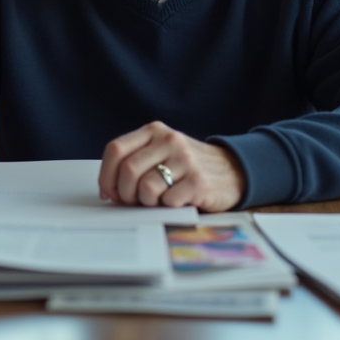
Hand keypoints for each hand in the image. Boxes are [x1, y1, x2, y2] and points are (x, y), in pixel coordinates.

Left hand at [98, 121, 244, 212]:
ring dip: (147, 202)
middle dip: (125, 194)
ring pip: (146, 187)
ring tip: (157, 201)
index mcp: (154, 131)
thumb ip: (136, 162)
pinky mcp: (198, 180)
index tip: (109, 191)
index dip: (107, 175)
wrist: (232, 171)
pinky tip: (177, 200)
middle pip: (128, 170)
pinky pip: (168, 201)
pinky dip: (167, 207)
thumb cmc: (188, 167)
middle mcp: (169, 140)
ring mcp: (185, 159)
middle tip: (133, 202)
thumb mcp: (161, 153)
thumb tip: (108, 190)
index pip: (116, 149)